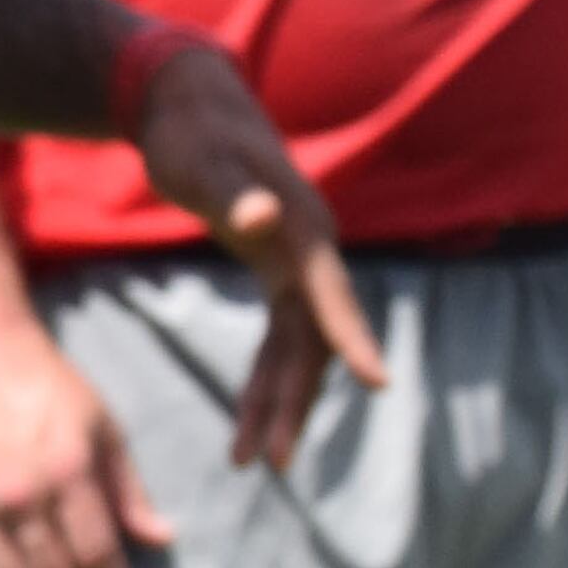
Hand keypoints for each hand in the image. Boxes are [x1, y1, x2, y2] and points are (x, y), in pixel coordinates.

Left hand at [127, 44, 387, 468]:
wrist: (187, 105)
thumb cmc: (192, 134)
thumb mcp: (203, 163)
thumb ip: (235, 193)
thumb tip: (266, 218)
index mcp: (303, 229)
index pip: (332, 293)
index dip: (355, 338)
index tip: (380, 383)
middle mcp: (311, 251)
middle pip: (316, 338)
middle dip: (295, 401)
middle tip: (272, 461)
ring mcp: (298, 263)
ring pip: (299, 348)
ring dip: (279, 402)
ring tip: (249, 461)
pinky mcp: (278, 270)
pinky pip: (283, 338)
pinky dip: (267, 378)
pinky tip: (250, 418)